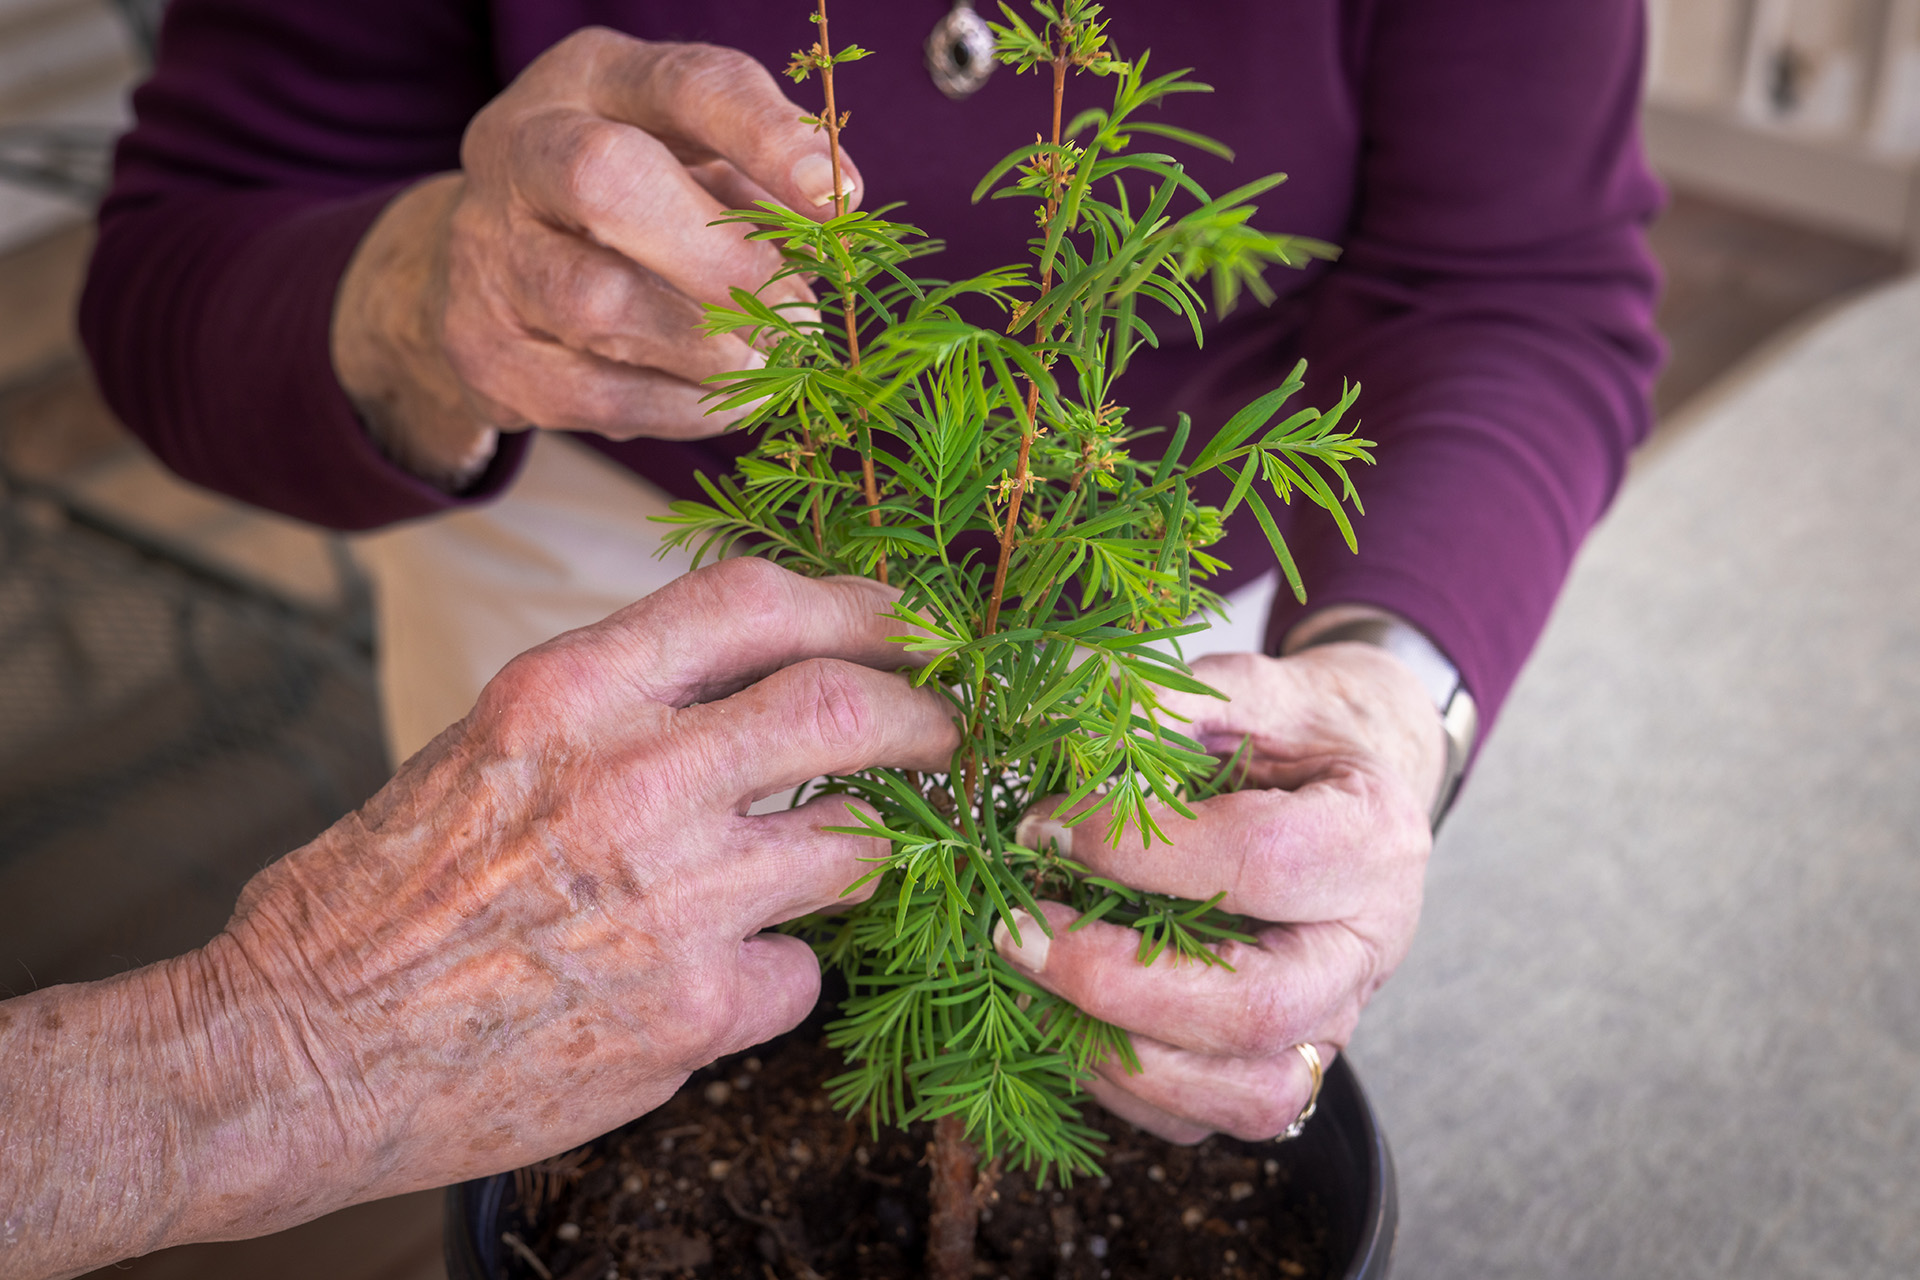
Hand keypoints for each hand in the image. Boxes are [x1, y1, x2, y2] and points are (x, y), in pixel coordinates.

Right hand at [0, 559, 952, 1276]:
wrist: (296, 1050)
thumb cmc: (378, 891)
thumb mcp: (488, 745)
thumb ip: (620, 707)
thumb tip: (750, 684)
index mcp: (568, 690)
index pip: (757, 600)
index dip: (860, 605)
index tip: (913, 625)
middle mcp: (631, 779)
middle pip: (842, 709)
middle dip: (926, 715)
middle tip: (955, 732)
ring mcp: (671, 899)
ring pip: (854, 845)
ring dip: (870, 845)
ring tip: (850, 850)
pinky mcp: (688, 1012)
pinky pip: (796, 975)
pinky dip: (783, 971)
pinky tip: (731, 974)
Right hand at [331, 30, 859, 487]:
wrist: (491, 272)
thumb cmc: (636, 204)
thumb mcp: (699, 163)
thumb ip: (763, 186)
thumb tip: (832, 232)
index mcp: (593, 80)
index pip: (686, 86)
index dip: (768, 139)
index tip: (838, 200)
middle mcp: (521, 148)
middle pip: (605, 182)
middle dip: (723, 262)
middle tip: (798, 317)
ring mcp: (487, 252)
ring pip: (599, 305)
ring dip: (710, 351)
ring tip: (769, 364)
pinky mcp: (483, 351)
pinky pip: (597, 393)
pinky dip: (682, 407)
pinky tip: (725, 400)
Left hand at [994, 645, 1445, 1142]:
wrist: (1354, 801)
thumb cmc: (1296, 742)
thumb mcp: (1252, 691)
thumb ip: (1171, 698)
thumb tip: (1063, 696)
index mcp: (1373, 840)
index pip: (1263, 862)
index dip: (1141, 850)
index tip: (1043, 823)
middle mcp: (1366, 951)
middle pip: (1256, 1007)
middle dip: (1115, 979)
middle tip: (1012, 931)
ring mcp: (1332, 1025)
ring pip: (1243, 1094)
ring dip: (1114, 1051)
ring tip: (1026, 982)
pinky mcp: (1284, 1069)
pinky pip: (1207, 1118)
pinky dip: (1123, 1089)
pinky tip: (1057, 1020)